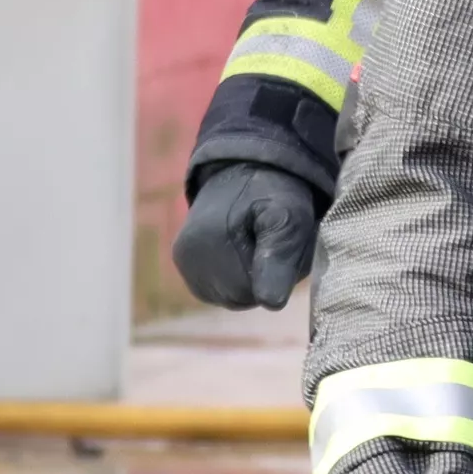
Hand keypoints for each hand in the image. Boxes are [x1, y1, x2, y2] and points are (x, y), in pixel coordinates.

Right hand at [175, 161, 323, 309]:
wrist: (242, 169)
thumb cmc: (271, 191)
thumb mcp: (288, 215)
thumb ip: (280, 255)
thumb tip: (271, 304)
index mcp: (210, 244)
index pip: (260, 292)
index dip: (282, 271)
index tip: (287, 240)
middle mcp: (188, 260)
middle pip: (245, 297)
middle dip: (269, 274)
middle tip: (277, 238)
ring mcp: (184, 267)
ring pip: (235, 297)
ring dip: (255, 275)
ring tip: (261, 241)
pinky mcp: (186, 269)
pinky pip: (223, 291)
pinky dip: (240, 276)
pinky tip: (244, 249)